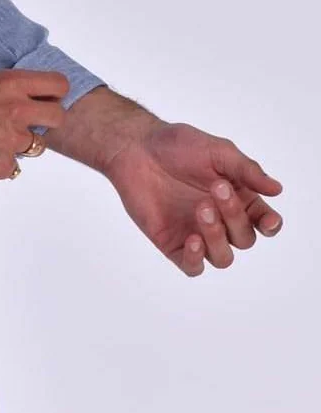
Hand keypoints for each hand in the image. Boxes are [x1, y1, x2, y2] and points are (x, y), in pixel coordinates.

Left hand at [102, 121, 283, 276]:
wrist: (136, 147)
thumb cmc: (177, 145)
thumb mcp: (216, 151)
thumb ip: (246, 169)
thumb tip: (277, 189)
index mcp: (239, 200)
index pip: (264, 223)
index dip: (270, 226)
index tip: (267, 221)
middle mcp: (221, 221)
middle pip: (244, 238)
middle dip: (234, 216)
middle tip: (216, 188)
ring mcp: (197, 233)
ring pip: (222, 257)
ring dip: (218, 237)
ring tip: (202, 208)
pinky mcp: (172, 243)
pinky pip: (192, 266)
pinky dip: (197, 259)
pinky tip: (193, 239)